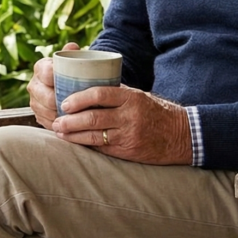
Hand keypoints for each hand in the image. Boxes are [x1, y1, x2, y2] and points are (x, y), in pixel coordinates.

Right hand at [29, 43, 80, 128]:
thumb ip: (72, 53)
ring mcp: (34, 101)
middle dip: (60, 102)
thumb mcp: (73, 60)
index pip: (47, 73)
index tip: (72, 84)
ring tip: (75, 118)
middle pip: (46, 97)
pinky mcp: (37, 115)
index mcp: (41, 67)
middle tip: (78, 106)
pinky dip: (58, 126)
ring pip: (46, 112)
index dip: (57, 79)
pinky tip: (69, 126)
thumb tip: (72, 46)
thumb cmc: (71, 72)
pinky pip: (46, 122)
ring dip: (60, 116)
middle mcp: (34, 84)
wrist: (64, 85)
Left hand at [45, 84, 191, 164]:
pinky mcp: (127, 152)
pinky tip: (74, 142)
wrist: (181, 135)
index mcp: (131, 98)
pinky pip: (101, 149)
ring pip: (93, 136)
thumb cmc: (156, 111)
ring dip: (72, 135)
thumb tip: (85, 85)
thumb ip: (115, 92)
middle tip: (56, 120)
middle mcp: (129, 116)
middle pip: (92, 118)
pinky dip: (85, 145)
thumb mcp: (139, 96)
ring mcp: (128, 136)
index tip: (64, 102)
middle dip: (69, 120)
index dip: (78, 99)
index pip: (99, 94)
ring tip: (59, 132)